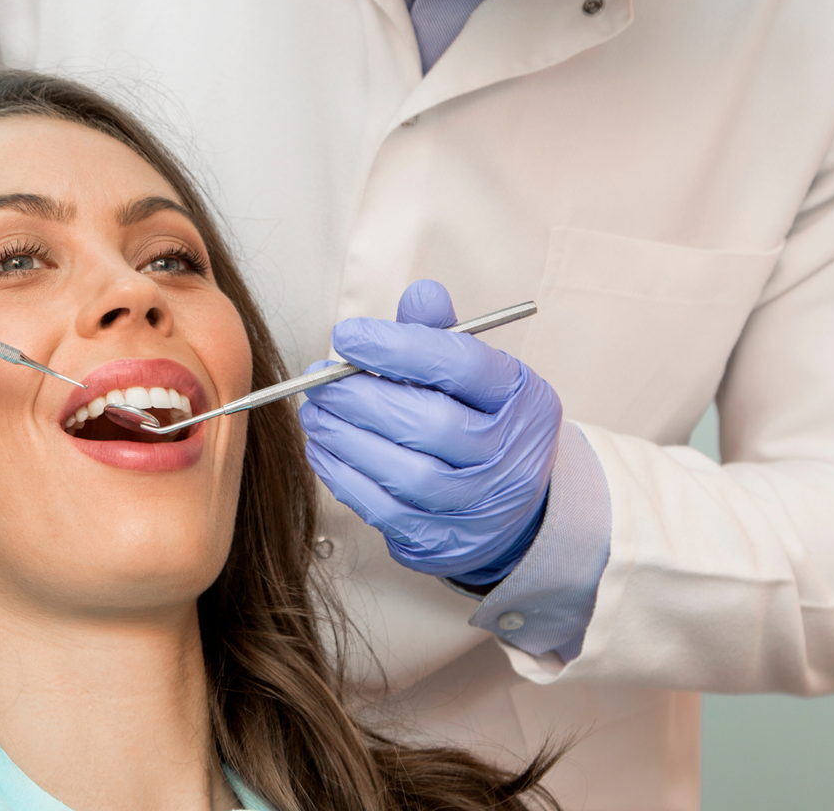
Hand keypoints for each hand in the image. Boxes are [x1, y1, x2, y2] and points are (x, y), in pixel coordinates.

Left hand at [300, 280, 560, 581]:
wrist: (512, 506)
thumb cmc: (481, 422)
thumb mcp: (477, 374)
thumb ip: (440, 335)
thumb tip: (421, 294)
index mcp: (519, 398)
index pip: (460, 365)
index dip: (398, 348)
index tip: (347, 336)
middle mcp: (507, 453)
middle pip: (431, 423)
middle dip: (361, 398)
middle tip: (317, 380)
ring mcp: (478, 503)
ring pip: (407, 473)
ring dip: (346, 439)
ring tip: (314, 413)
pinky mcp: (444, 539)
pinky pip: (386, 511)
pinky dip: (345, 477)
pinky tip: (323, 450)